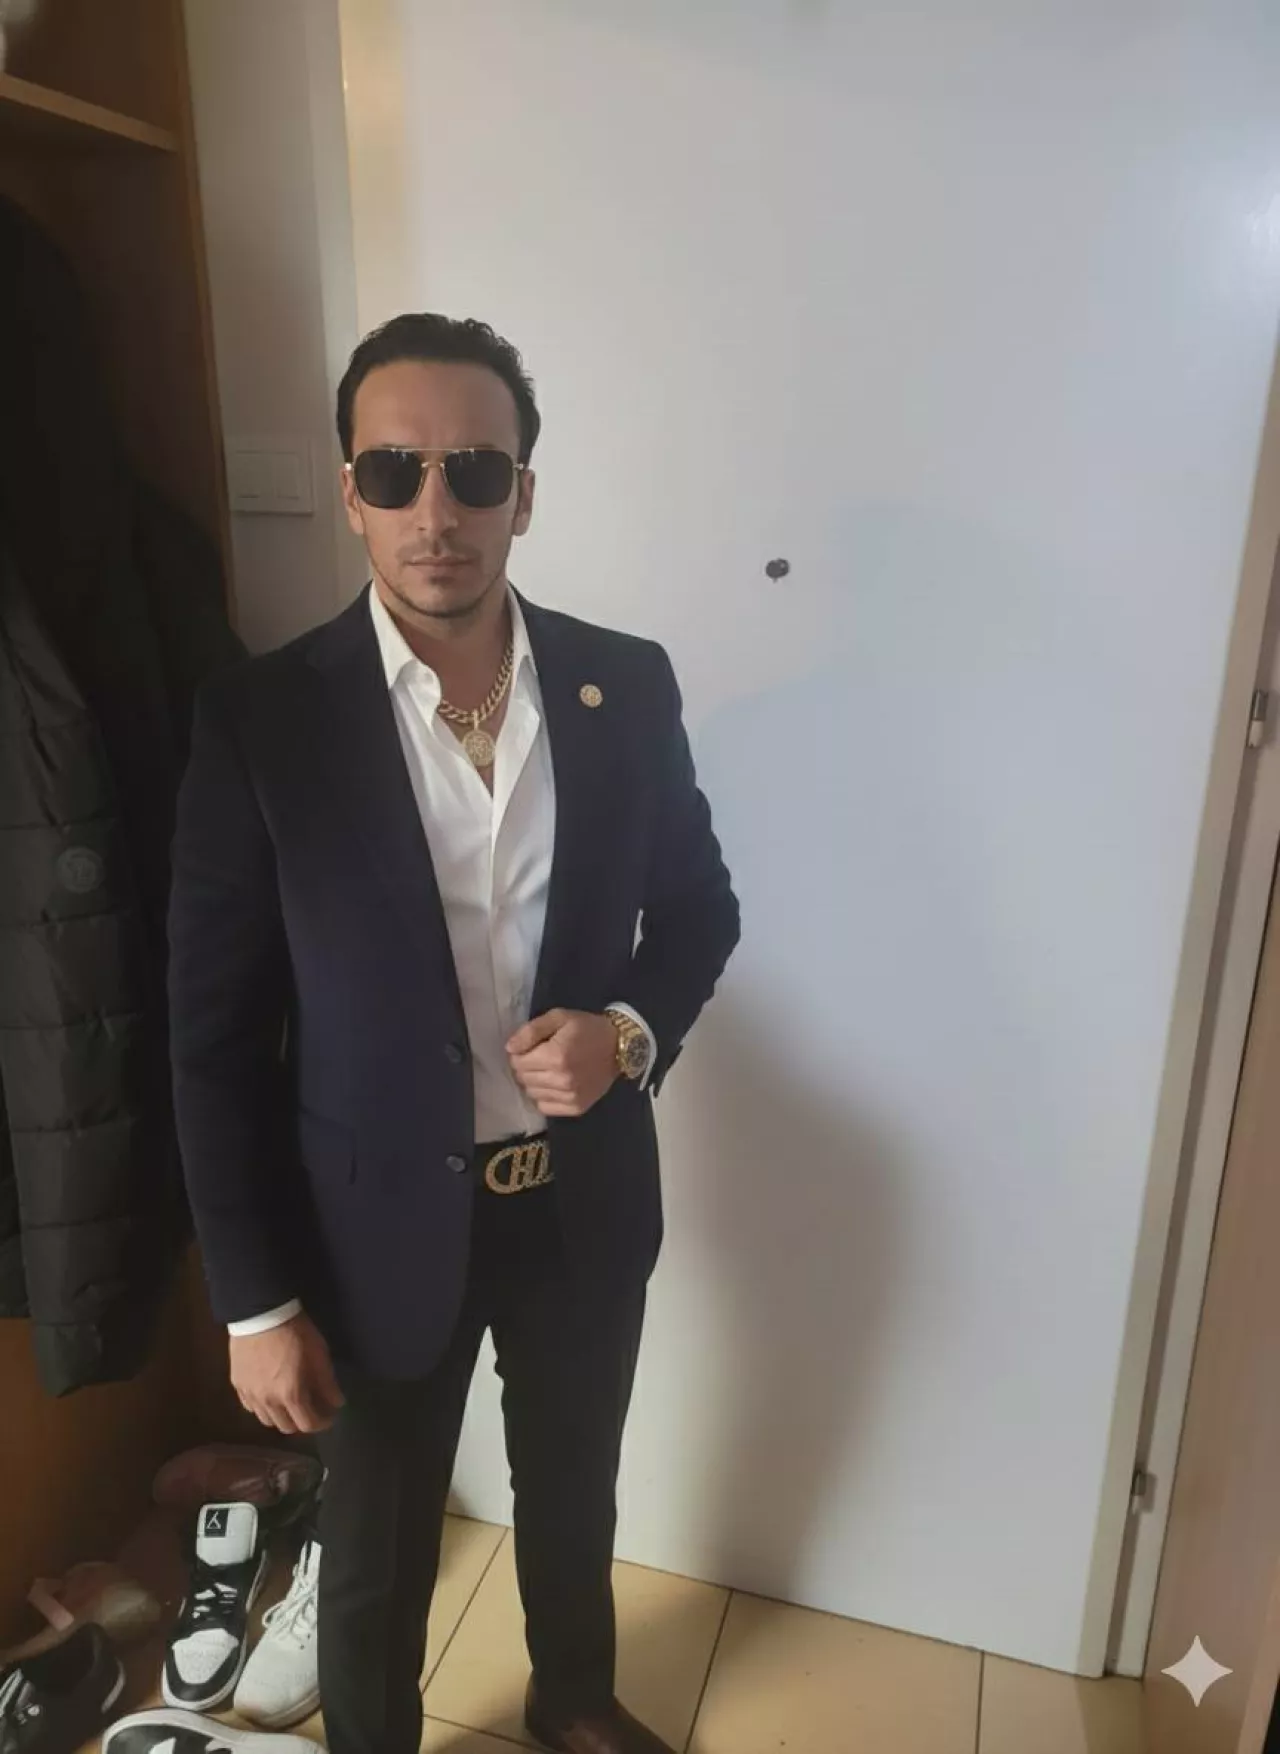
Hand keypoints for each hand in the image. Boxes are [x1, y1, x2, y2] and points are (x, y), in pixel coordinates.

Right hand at [229, 1312, 344, 1434]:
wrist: (261, 1313)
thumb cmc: (295, 1332)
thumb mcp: (319, 1354)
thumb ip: (327, 1383)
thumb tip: (337, 1403)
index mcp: (291, 1395)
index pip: (308, 1424)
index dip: (322, 1423)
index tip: (330, 1415)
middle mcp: (268, 1402)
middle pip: (287, 1427)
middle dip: (303, 1422)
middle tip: (311, 1408)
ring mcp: (250, 1395)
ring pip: (267, 1421)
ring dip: (281, 1417)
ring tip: (290, 1403)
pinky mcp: (237, 1385)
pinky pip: (250, 1407)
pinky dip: (263, 1407)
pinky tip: (270, 1395)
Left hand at [506, 1008, 618, 1117]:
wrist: (619, 1047)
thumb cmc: (586, 1028)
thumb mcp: (559, 1017)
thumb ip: (531, 1031)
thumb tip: (509, 1049)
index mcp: (555, 1056)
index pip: (517, 1062)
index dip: (520, 1053)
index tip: (533, 1047)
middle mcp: (561, 1079)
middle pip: (523, 1079)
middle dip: (526, 1067)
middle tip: (541, 1057)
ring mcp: (570, 1096)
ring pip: (532, 1094)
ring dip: (535, 1082)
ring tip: (549, 1070)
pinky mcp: (577, 1107)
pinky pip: (545, 1107)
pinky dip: (545, 1097)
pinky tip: (555, 1084)